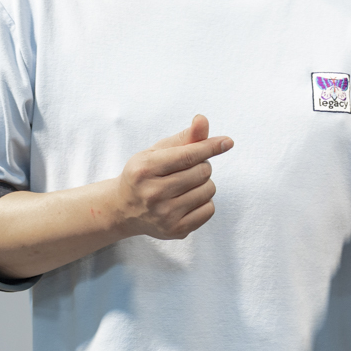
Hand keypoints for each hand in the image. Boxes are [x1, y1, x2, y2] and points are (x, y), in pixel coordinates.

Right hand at [110, 115, 233, 239]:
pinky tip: (187, 201)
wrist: (123, 209)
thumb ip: (183, 138)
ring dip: (204, 184)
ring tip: (185, 186)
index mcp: (145, 169)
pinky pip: (210, 209)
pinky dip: (204, 202)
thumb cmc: (144, 174)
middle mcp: (153, 194)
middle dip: (201, 166)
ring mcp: (165, 215)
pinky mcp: (176, 230)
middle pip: (202, 171)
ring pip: (209, 190)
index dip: (210, 146)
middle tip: (185, 170)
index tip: (227, 142)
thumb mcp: (157, 152)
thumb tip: (202, 120)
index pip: (188, 155)